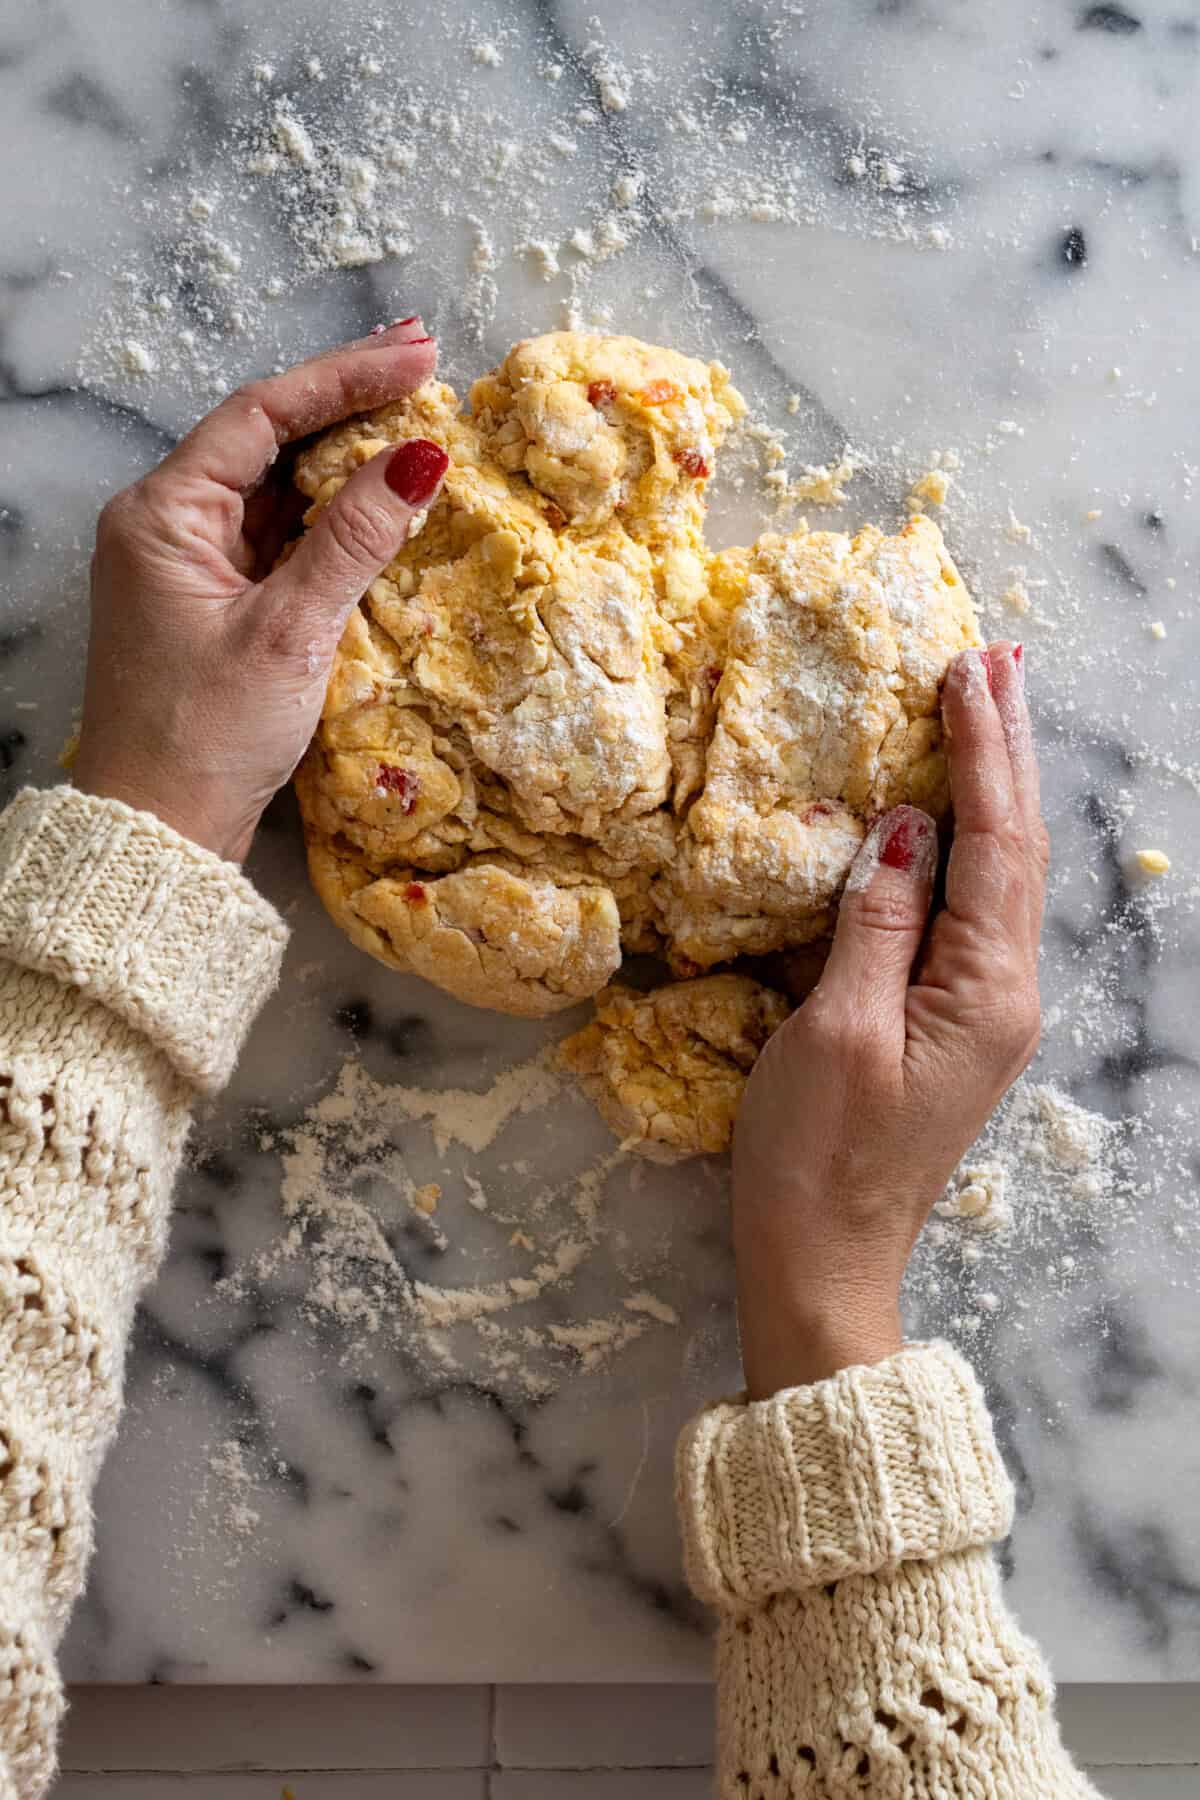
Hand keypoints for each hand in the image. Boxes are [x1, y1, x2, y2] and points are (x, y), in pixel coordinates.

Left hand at [72, 320, 447, 861]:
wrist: (161, 832)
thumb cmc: (205, 736)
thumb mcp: (289, 633)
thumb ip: (353, 540)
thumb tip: (419, 458)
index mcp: (162, 515)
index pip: (260, 414)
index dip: (343, 376)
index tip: (416, 352)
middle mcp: (167, 526)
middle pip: (266, 438)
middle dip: (347, 400)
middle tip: (424, 360)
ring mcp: (190, 564)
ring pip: (276, 485)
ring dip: (344, 456)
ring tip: (418, 417)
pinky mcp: (216, 603)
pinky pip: (280, 537)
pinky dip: (332, 516)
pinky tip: (381, 500)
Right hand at [732, 642, 1048, 1397]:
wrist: (824, 1261)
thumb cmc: (817, 1156)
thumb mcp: (835, 1030)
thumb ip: (875, 920)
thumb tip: (902, 826)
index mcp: (986, 990)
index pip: (996, 840)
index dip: (981, 748)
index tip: (966, 666)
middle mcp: (1005, 993)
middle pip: (1018, 846)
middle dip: (1006, 747)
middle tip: (996, 656)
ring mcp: (984, 1011)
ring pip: (1000, 874)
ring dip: (993, 785)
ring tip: (986, 707)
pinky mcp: (953, 1025)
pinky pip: (971, 910)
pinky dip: (967, 842)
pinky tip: (952, 814)